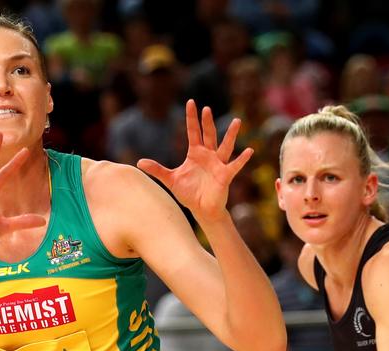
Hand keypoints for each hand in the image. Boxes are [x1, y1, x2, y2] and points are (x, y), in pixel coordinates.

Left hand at [137, 100, 252, 219]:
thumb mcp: (171, 179)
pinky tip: (249, 151)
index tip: (191, 102)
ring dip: (231, 134)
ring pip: (225, 146)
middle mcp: (208, 155)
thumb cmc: (188, 193)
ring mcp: (218, 164)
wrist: (201, 209)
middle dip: (207, 122)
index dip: (192, 117)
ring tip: (237, 121)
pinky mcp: (225, 176)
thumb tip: (139, 162)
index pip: (193, 131)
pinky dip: (242, 159)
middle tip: (206, 108)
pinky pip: (234, 166)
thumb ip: (157, 169)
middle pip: (208, 135)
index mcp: (195, 153)